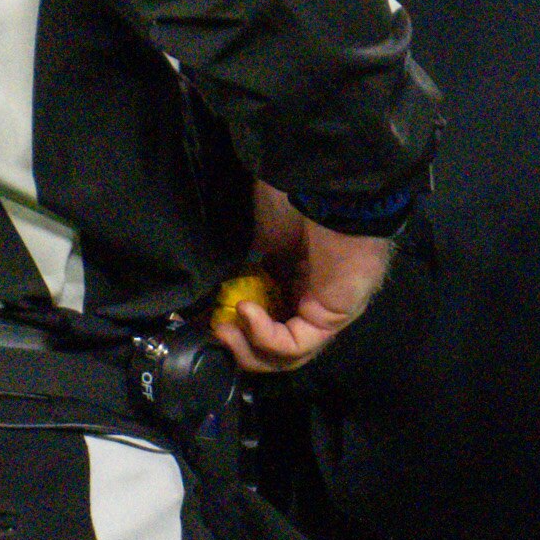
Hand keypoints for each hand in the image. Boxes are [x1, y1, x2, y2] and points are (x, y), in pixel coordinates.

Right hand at [212, 182, 393, 374]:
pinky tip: (247, 310)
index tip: (206, 319)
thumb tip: (215, 299)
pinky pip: (296, 344)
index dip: (236, 327)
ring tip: (223, 329)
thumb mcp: (261, 239)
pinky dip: (265, 336)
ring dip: (248, 349)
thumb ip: (246, 272)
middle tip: (213, 331)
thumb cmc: (295, 200)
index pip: (269, 320)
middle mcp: (315, 298)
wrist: (323, 185)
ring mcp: (327, 310)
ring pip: (288, 355)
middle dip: (239, 345)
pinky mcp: (334, 316)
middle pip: (278, 345)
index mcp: (299, 277)